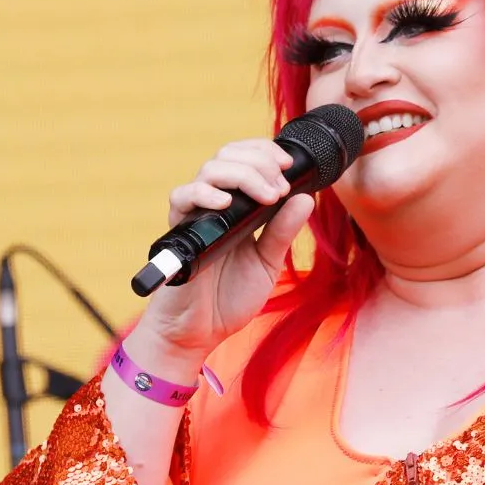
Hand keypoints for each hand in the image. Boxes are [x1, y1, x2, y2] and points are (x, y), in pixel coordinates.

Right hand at [137, 138, 316, 358]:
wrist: (201, 332)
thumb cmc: (231, 298)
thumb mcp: (268, 262)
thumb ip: (283, 231)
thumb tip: (306, 197)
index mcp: (239, 207)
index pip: (247, 160)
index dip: (266, 152)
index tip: (288, 164)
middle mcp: (215, 204)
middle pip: (229, 156)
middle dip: (260, 161)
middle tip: (280, 185)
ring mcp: (196, 215)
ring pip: (210, 170)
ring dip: (243, 174)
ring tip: (267, 195)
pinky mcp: (178, 231)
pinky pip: (182, 198)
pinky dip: (204, 194)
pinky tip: (226, 203)